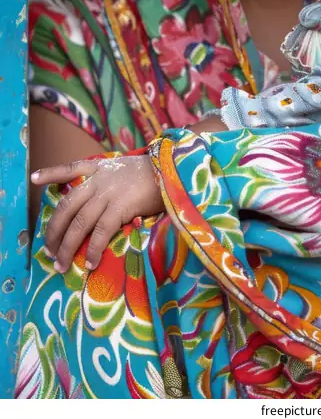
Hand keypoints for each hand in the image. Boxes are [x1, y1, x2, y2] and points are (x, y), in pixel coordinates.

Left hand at [31, 155, 163, 272]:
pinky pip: (101, 232)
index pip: (70, 168)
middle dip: (54, 230)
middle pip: (67, 206)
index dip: (51, 174)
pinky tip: (91, 263)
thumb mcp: (128, 170)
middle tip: (50, 250)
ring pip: (79, 223)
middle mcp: (99, 180)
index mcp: (100, 169)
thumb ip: (111, 181)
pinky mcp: (120, 206)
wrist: (174, 170)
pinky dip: (94, 250)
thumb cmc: (155, 174)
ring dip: (68, 246)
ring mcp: (108, 193)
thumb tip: (99, 200)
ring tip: (62, 264)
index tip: (34, 179)